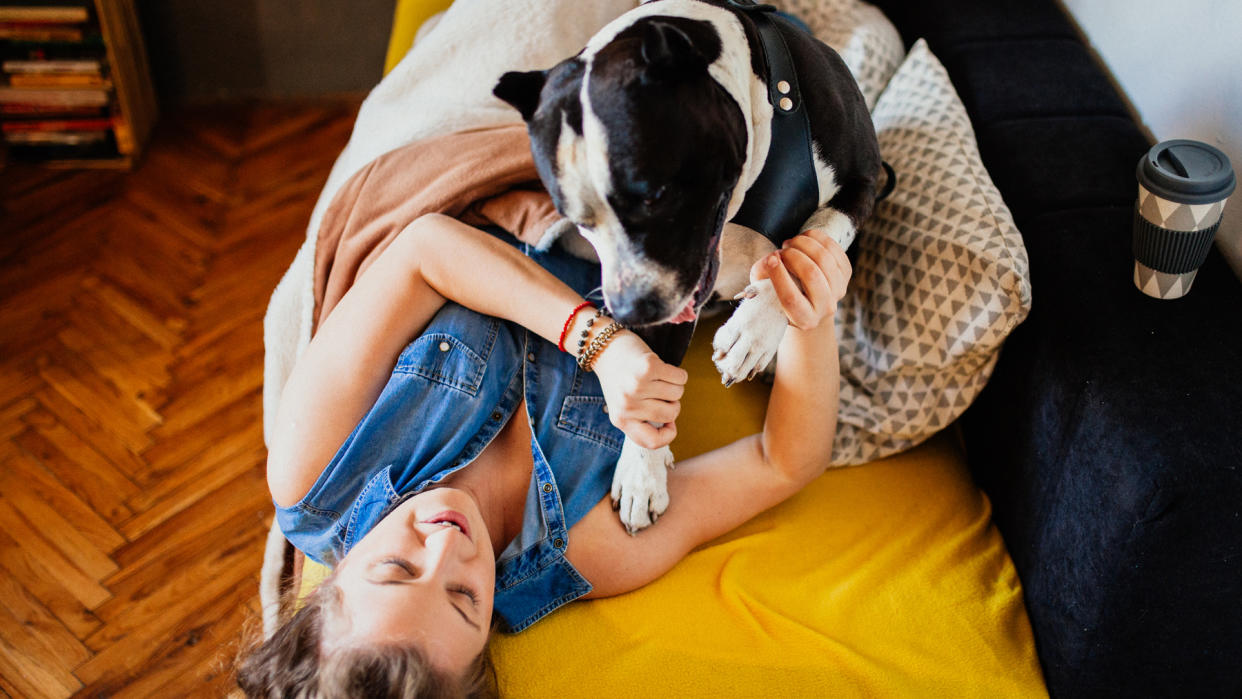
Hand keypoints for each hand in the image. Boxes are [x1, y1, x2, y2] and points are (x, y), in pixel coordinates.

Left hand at [591, 330, 687, 448]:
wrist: (604, 347)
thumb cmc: (619, 377)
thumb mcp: (623, 405)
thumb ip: (641, 419)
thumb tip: (669, 424)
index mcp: (620, 420)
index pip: (652, 442)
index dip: (667, 436)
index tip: (669, 424)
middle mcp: (628, 406)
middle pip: (671, 414)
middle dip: (672, 402)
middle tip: (658, 390)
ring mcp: (637, 387)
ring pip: (678, 394)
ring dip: (673, 385)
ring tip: (656, 377)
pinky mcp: (648, 367)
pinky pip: (680, 378)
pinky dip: (676, 373)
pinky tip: (662, 368)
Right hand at [750, 229, 851, 330]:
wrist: (809, 301)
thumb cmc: (782, 295)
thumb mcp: (766, 292)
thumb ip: (761, 277)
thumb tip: (769, 261)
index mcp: (804, 319)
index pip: (791, 298)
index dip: (779, 276)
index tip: (770, 259)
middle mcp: (825, 307)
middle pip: (811, 274)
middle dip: (792, 256)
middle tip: (781, 251)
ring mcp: (839, 290)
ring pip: (824, 258)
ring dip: (803, 244)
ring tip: (790, 244)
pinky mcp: (846, 273)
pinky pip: (833, 248)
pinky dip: (816, 238)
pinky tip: (804, 239)